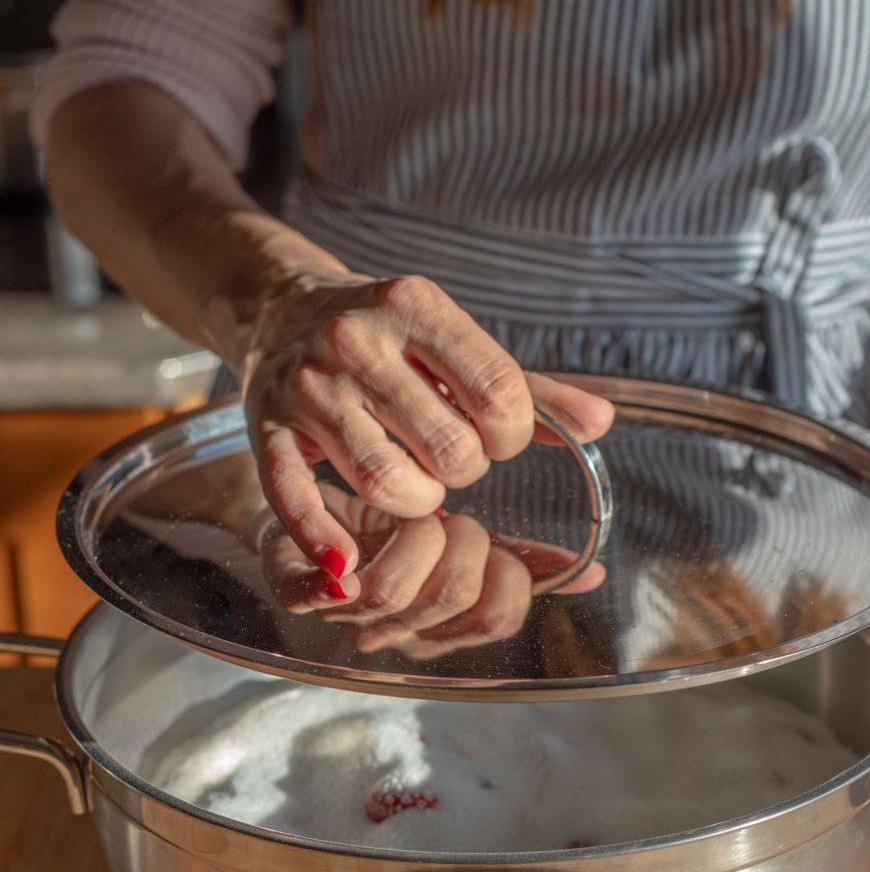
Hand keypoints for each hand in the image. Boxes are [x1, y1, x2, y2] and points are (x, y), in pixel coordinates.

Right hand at [242, 273, 613, 576]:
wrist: (281, 307)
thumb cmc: (389, 338)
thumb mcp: (457, 345)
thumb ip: (532, 390)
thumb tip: (602, 423)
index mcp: (416, 307)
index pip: (498, 393)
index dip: (513, 435)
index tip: (498, 436)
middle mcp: (358, 340)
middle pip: (449, 447)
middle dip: (465, 470)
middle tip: (450, 459)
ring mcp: (309, 384)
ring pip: (383, 479)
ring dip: (416, 501)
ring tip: (416, 485)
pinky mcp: (265, 424)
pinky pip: (294, 493)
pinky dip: (318, 535)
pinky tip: (344, 565)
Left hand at [260, 484, 605, 658]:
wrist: (312, 508)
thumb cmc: (395, 528)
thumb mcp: (468, 541)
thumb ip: (525, 559)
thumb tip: (591, 573)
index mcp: (446, 627)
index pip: (498, 618)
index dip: (507, 573)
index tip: (494, 543)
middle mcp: (400, 633)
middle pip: (454, 598)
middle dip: (463, 542)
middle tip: (451, 516)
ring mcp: (350, 619)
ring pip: (393, 592)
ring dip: (413, 535)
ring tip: (412, 514)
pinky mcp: (298, 594)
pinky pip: (320, 591)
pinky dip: (337, 567)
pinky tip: (351, 547)